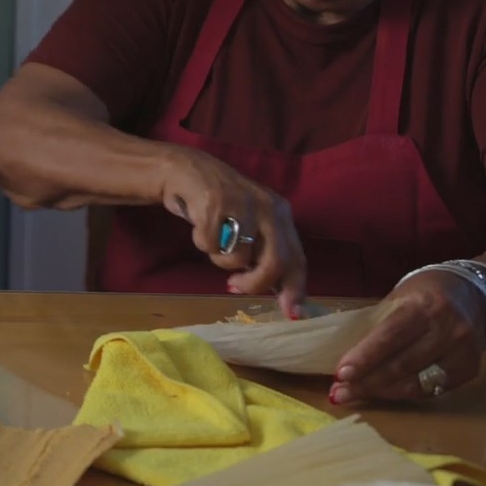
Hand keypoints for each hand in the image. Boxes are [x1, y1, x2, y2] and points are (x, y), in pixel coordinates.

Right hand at [158, 145, 305, 315]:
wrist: (188, 172)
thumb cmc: (222, 206)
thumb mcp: (252, 227)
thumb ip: (267, 256)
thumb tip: (286, 300)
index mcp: (281, 214)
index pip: (296, 258)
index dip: (295, 288)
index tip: (291, 313)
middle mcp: (268, 207)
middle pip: (274, 263)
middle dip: (254, 284)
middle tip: (234, 286)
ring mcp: (243, 204)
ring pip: (237, 258)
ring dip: (219, 258)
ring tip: (213, 238)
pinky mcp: (216, 203)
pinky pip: (209, 244)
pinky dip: (201, 241)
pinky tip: (200, 224)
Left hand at [330, 269, 485, 402]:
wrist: (476, 294)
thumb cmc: (427, 293)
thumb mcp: (401, 296)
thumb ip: (379, 323)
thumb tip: (346, 353)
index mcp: (425, 305)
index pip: (390, 336)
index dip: (365, 357)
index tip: (341, 374)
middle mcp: (447, 330)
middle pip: (402, 365)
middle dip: (367, 382)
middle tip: (340, 393)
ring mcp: (463, 352)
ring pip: (416, 384)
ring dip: (382, 392)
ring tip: (356, 395)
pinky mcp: (470, 369)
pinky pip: (431, 390)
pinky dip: (404, 393)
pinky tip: (385, 393)